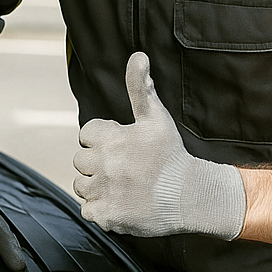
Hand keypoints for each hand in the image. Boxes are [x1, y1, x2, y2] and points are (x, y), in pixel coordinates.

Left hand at [73, 52, 246, 239]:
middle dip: (98, 163)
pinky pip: (88, 210)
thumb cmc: (171, 155)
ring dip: (97, 186)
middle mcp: (103, 163)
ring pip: (81, 185)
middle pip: (80, 160)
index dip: (103, 140)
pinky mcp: (105, 215)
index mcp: (110, 138)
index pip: (86, 134)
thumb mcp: (156, 117)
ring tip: (124, 186)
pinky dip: (101, 209)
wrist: (190, 196)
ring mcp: (103, 191)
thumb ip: (140, 87)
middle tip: (125, 168)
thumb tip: (138, 56)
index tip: (123, 148)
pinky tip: (122, 203)